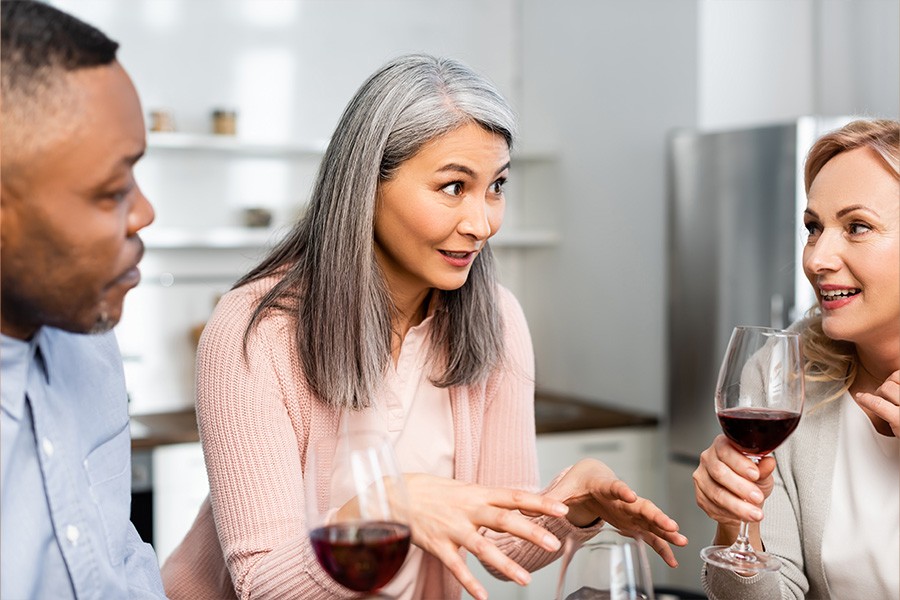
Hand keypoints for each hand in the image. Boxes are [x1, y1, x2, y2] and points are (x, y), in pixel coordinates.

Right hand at [403, 473, 568, 599]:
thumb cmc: (432, 492)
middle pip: (504, 519)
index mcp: (477, 493)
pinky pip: (456, 567)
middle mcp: (468, 509)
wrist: (393, 494)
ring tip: (526, 580)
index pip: (514, 496)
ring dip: (505, 564)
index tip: (563, 508)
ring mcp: (452, 528)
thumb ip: (488, 499)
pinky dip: (470, 582)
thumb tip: (516, 503)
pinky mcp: (437, 545)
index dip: (539, 502)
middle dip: (531, 531)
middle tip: (555, 543)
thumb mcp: (463, 489)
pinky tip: (483, 597)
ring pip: (483, 547)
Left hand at [542, 458, 687, 566]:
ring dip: (666, 531)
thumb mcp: (563, 487)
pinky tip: (672, 560)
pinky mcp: (634, 523)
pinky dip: (661, 547)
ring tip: (682, 541)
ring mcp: (631, 511)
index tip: (629, 494)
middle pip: (641, 504)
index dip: (622, 489)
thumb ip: (550, 498)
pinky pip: (650, 536)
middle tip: (671, 525)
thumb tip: (527, 509)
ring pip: (651, 520)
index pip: (614, 486)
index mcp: (604, 485)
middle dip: (656, 514)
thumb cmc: (579, 480)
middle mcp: (623, 497)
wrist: (592, 476)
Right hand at [693, 435, 775, 545]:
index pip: (726, 451)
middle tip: (757, 497)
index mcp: (722, 446)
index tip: (755, 475)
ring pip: (716, 493)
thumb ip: (764, 468)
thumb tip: (769, 462)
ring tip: (754, 513)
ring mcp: (701, 477)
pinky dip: (729, 513)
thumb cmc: (752, 481)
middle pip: (719, 472)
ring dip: (737, 506)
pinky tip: (741, 516)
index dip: (740, 464)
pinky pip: (712, 506)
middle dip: (740, 487)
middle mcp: (708, 459)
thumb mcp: (763, 473)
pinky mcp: (699, 495)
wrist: (745, 500)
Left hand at [855, 369, 899, 436]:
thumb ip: (899, 394)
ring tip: (881, 402)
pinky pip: (879, 404)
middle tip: (885, 397)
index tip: (893, 384)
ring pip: (886, 388)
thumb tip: (893, 378)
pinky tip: (861, 397)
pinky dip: (867, 400)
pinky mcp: (899, 420)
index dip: (895, 378)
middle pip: (893, 381)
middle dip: (885, 387)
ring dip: (879, 393)